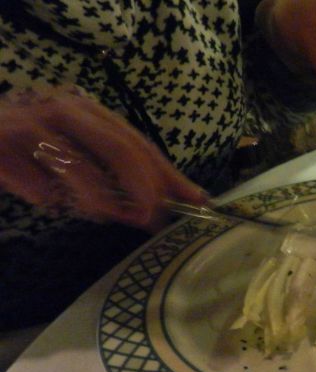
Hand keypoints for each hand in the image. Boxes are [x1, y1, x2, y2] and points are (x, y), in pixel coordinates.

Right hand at [0, 88, 206, 231]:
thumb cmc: (26, 148)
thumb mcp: (75, 154)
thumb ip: (114, 176)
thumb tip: (161, 207)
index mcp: (88, 111)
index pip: (138, 143)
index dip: (168, 174)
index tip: (196, 200)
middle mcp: (63, 110)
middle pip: (119, 148)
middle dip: (143, 187)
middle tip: (152, 217)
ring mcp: (30, 124)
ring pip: (78, 164)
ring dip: (97, 197)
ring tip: (103, 214)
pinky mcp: (0, 144)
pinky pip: (35, 182)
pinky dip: (44, 195)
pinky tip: (42, 198)